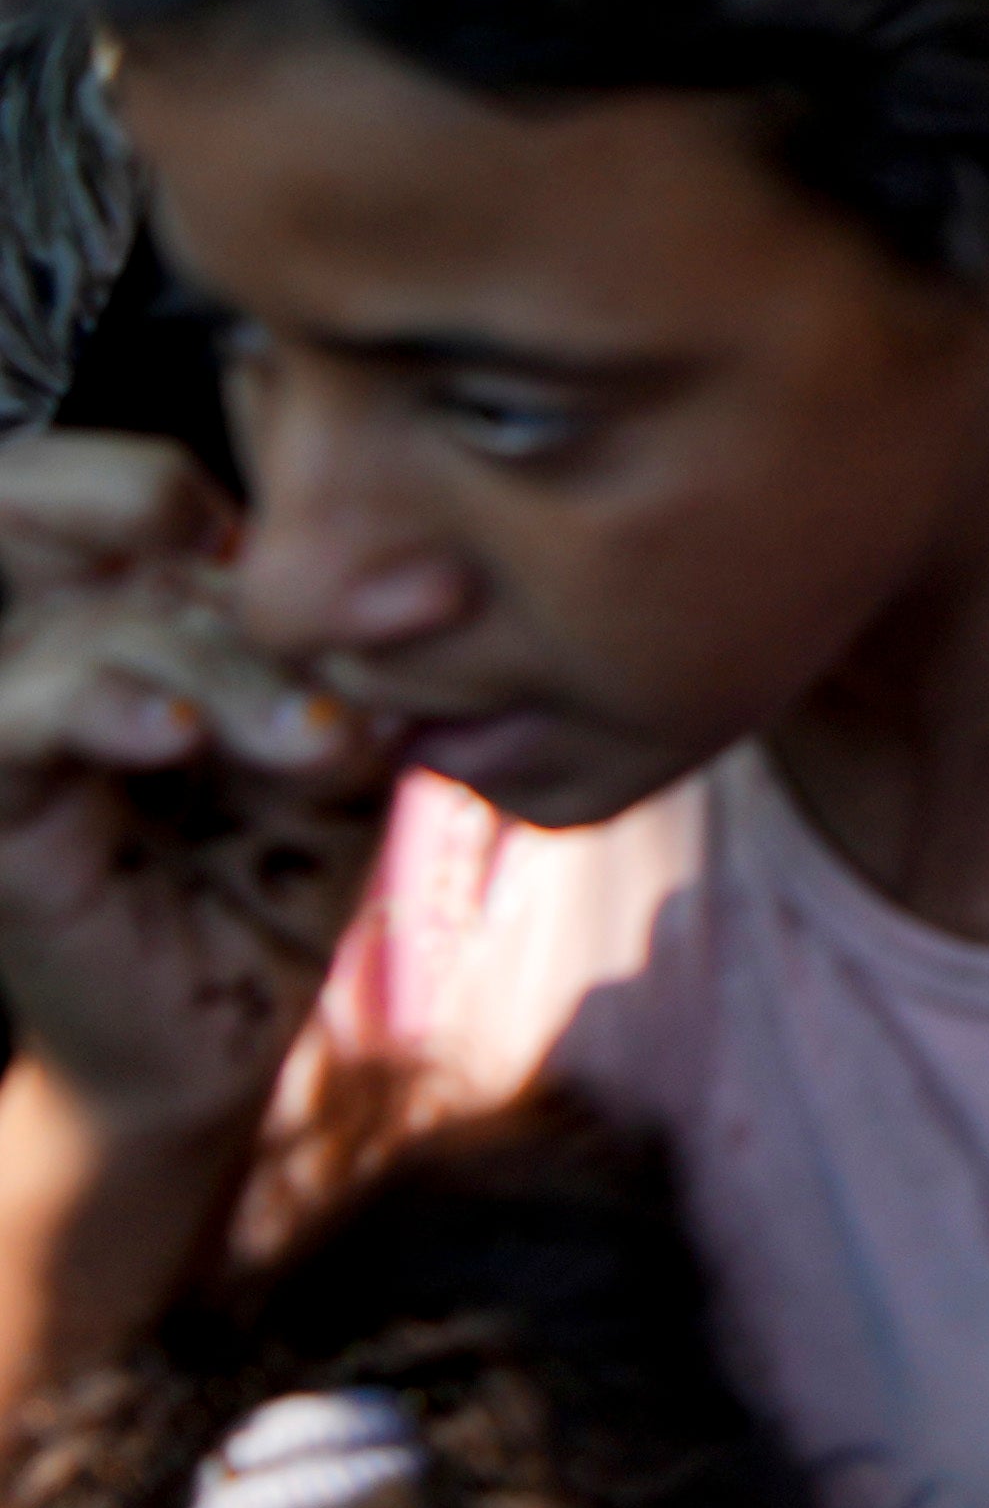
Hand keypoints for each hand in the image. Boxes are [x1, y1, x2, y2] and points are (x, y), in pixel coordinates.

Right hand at [0, 433, 393, 1151]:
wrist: (216, 1028)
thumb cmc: (277, 868)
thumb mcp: (338, 736)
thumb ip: (356, 652)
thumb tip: (428, 580)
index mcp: (129, 593)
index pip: (147, 478)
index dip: (266, 504)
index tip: (412, 587)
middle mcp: (55, 631)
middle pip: (131, 521)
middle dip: (271, 585)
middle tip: (397, 632)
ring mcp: (13, 707)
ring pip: (103, 619)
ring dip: (232, 670)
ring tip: (323, 739)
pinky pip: (14, 710)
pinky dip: (100, 704)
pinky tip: (176, 735)